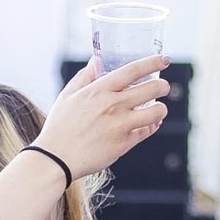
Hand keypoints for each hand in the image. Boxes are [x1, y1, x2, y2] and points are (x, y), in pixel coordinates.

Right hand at [36, 55, 169, 180]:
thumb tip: (98, 59)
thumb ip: (86, 76)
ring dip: (161, 109)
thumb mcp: (68, 95)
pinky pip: (147, 131)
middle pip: (152, 88)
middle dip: (163, 86)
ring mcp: (120, 125)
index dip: (153, 62)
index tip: (164, 60)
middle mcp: (113, 105)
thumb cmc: (59, 127)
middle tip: (163, 87)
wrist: (55, 160)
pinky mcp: (123, 144)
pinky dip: (152, 126)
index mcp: (99, 90)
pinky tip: (150, 124)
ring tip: (157, 109)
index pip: (133, 70)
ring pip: (157, 111)